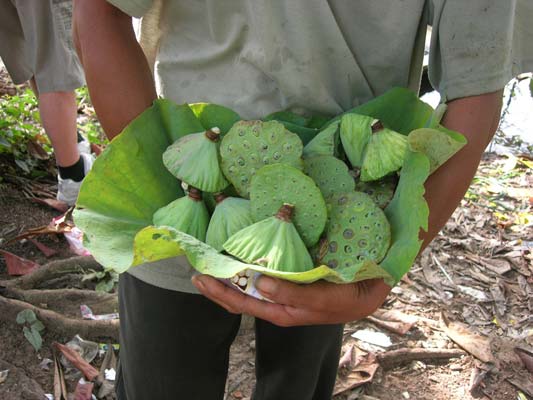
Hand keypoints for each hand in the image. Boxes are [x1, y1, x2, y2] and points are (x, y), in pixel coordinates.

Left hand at [191, 274, 390, 326]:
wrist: (368, 291)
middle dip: (218, 286)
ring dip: (231, 277)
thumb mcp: (319, 299)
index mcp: (281, 312)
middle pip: (241, 297)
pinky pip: (264, 274)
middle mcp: (278, 302)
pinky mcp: (291, 280)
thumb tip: (258, 283)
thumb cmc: (345, 299)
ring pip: (250, 286)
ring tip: (213, 264)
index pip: (242, 304)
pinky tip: (242, 258)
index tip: (202, 278)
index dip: (220, 293)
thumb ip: (291, 294)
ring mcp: (283, 291)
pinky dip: (249, 268)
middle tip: (198, 271)